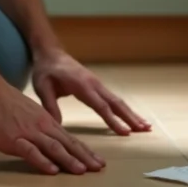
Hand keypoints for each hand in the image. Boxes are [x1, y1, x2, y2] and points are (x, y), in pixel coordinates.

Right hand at [0, 78, 104, 174]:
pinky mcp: (13, 138)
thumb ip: (38, 127)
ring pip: (54, 148)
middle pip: (67, 144)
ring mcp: (28, 132)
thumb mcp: (27, 114)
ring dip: (69, 160)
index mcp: (45, 121)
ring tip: (82, 171)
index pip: (69, 139)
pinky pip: (31, 151)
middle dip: (84, 157)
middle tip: (99, 168)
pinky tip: (52, 170)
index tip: (96, 161)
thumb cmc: (3, 102)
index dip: (84, 151)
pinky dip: (43, 161)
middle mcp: (41, 126)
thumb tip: (45, 140)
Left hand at [31, 49, 151, 135]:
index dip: (113, 120)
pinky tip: (131, 117)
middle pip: (115, 103)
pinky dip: (124, 109)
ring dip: (131, 113)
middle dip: (130, 117)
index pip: (100, 105)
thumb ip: (50, 106)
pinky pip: (113, 99)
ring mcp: (97, 84)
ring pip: (117, 100)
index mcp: (82, 85)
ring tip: (145, 126)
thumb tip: (57, 126)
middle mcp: (94, 83)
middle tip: (145, 129)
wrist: (51, 53)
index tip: (125, 133)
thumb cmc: (46, 70)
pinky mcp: (97, 85)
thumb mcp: (42, 88)